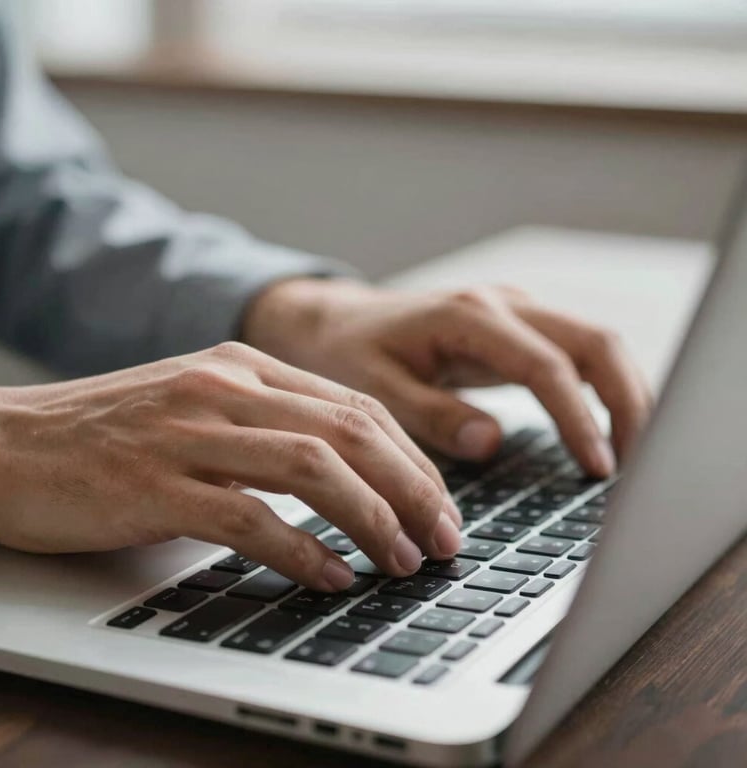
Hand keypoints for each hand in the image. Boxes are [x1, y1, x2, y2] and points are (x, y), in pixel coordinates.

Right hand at [0, 343, 461, 589]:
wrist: (7, 442)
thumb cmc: (109, 432)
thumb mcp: (201, 406)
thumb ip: (268, 426)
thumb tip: (348, 477)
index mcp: (244, 366)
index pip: (356, 406)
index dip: (411, 459)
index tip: (440, 503)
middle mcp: (225, 388)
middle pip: (351, 431)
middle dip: (412, 489)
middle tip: (444, 538)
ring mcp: (190, 431)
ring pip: (312, 468)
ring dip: (371, 518)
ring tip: (402, 560)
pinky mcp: (155, 482)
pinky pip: (248, 516)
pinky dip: (300, 550)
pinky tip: (331, 575)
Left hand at [244, 280, 651, 475]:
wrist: (336, 322)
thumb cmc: (348, 353)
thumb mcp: (375, 389)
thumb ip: (432, 414)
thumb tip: (492, 441)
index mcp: (467, 318)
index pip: (546, 366)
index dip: (579, 418)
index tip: (599, 467)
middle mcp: (500, 305)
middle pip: (594, 342)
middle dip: (627, 401)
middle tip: (641, 463)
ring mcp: (512, 311)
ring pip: (595, 342)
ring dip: (623, 393)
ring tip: (636, 450)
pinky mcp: (515, 327)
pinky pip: (575, 351)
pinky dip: (601, 387)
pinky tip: (606, 426)